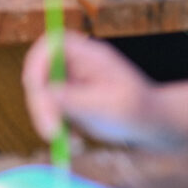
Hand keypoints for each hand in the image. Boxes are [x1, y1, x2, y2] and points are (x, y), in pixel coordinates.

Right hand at [22, 32, 157, 143]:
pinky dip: (53, 127)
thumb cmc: (138, 110)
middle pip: (39, 72)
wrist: (151, 125)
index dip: (37, 63)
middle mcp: (73, 63)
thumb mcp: (111, 106)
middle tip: (50, 132)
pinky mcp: (66, 100)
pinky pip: (47, 110)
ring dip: (45, 118)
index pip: (50, 45)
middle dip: (39, 102)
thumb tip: (46, 94)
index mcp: (87, 53)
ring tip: (70, 142)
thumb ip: (78, 99)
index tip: (36, 90)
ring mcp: (68, 81)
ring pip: (39, 94)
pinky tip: (74, 141)